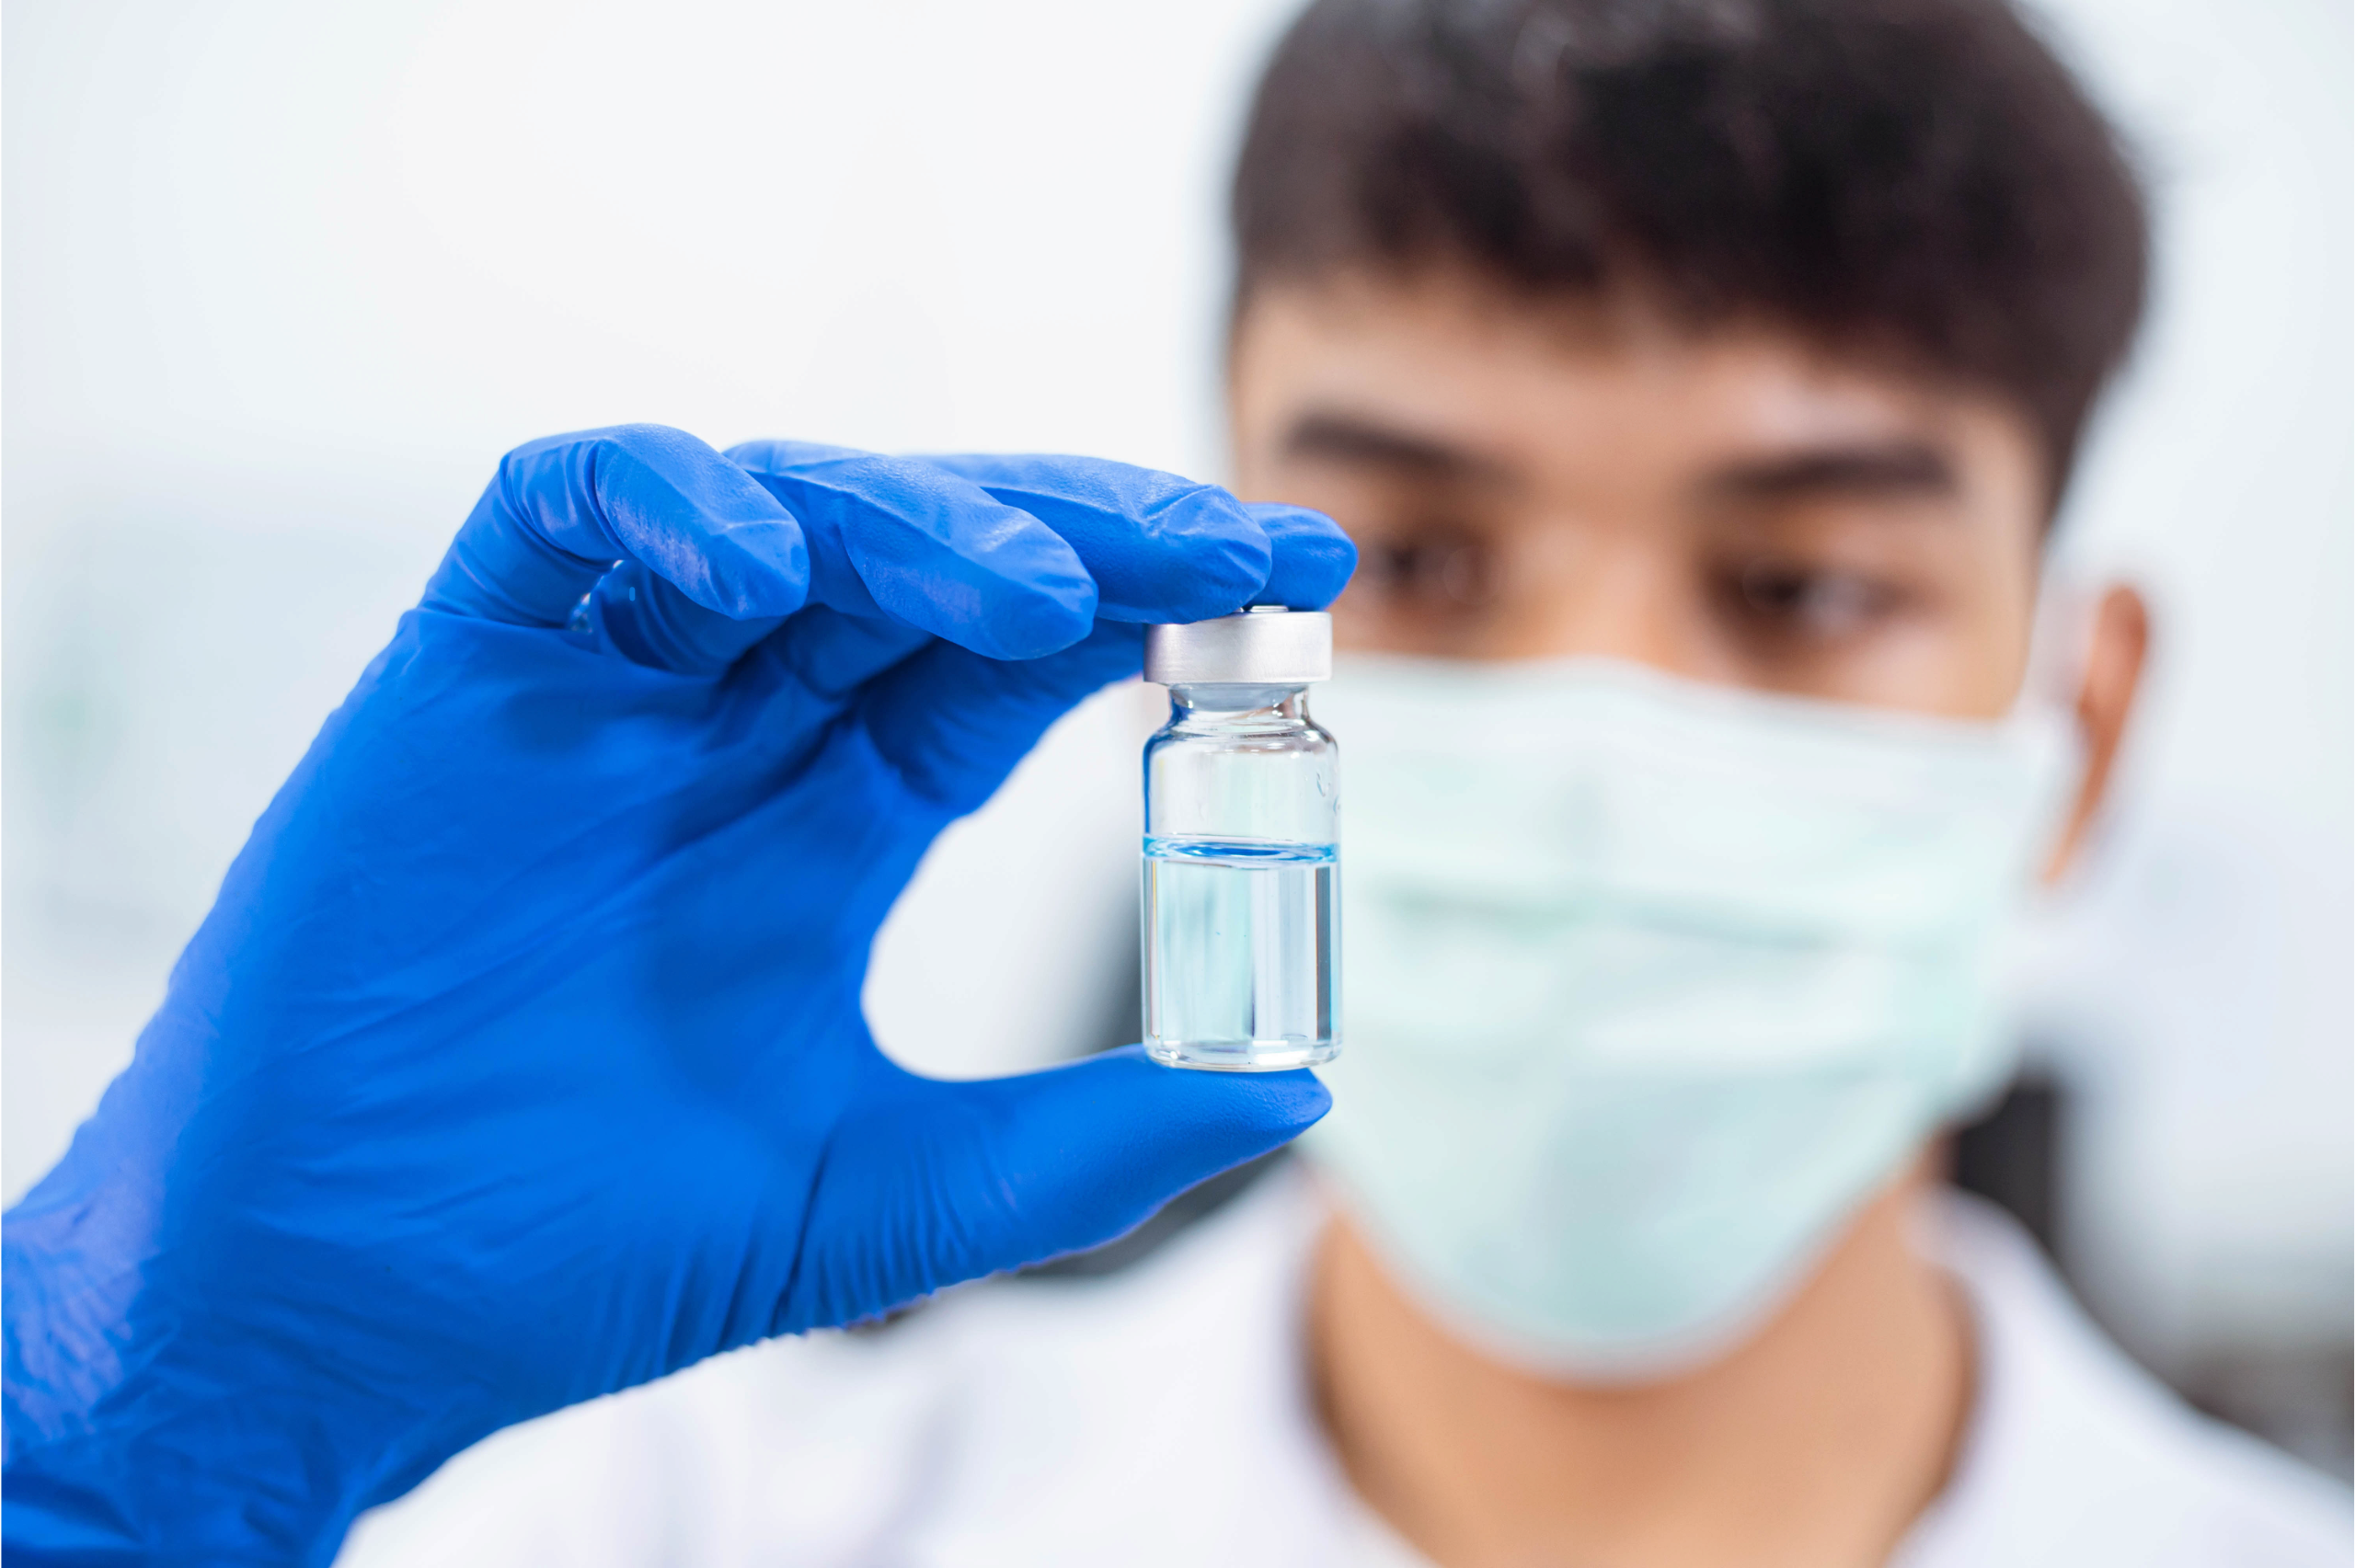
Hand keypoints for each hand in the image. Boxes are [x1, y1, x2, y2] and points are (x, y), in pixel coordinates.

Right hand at [2, 426, 1352, 1563]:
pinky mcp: (461, 659)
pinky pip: (562, 509)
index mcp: (831, 822)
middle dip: (1080, 533)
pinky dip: (667, 506)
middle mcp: (733, 729)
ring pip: (782, 511)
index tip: (1293, 580)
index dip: (1150, 606)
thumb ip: (1081, 1145)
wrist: (341, 1302)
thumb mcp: (881, 1195)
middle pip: (928, 558)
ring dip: (914, 521)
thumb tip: (1302, 1096)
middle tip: (1221, 538)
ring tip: (1033, 590)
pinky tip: (765, 572)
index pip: (1014, 665)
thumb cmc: (583, 1253)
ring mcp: (602, 684)